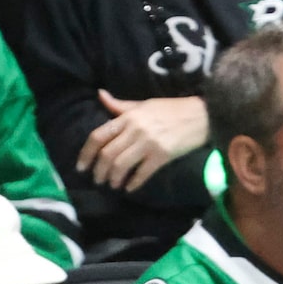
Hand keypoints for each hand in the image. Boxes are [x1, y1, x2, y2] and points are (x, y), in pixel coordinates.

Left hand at [77, 93, 210, 192]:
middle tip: (98, 180)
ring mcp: (149, 143)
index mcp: (128, 117)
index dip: (86, 153)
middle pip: (107, 154)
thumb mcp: (144, 104)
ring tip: (113, 184)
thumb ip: (120, 106)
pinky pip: (142, 173)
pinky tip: (129, 188)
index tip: (81, 166)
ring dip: (113, 179)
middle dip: (99, 171)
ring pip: (121, 165)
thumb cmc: (171, 109)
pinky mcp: (162, 155)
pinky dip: (133, 183)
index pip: (99, 135)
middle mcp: (135, 129)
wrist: (201, 115)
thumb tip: (100, 95)